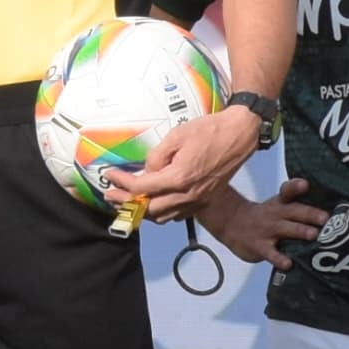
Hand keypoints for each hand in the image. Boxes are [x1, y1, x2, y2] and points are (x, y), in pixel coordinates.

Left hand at [112, 102, 263, 214]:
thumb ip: (156, 156)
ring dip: (144, 212)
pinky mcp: (205, 201)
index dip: (121, 183)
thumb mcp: (176, 135)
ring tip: (129, 201)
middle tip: (111, 195)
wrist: (240, 135)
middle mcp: (188, 195)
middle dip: (126, 203)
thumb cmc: (208, 131)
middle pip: (149, 210)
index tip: (109, 176)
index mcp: (178, 178)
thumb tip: (146, 171)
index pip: (141, 188)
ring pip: (163, 217)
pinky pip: (178, 215)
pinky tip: (155, 201)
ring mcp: (198, 201)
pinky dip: (163, 212)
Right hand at [192, 172, 328, 268]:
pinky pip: (270, 253)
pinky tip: (288, 264)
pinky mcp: (259, 247)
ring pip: (285, 230)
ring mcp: (266, 231)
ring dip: (300, 231)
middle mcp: (275, 215)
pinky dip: (279, 259)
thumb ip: (298, 205)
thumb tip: (329, 214)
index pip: (287, 191)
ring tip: (313, 235)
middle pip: (293, 211)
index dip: (296, 187)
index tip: (305, 184)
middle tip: (325, 219)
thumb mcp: (277, 205)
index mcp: (280, 203)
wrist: (231, 224)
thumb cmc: (264, 216)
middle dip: (309, 214)